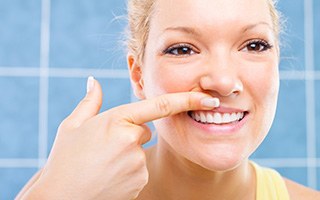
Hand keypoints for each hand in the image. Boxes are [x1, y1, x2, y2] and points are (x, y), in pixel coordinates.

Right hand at [22, 77, 218, 199]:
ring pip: (141, 151)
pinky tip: (110, 175)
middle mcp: (131, 140)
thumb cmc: (64, 159)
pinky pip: (140, 169)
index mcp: (117, 119)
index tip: (208, 98)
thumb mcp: (72, 126)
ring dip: (127, 154)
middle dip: (129, 135)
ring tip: (103, 164)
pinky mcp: (140, 179)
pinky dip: (129, 170)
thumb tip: (93, 81)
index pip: (160, 106)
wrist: (60, 196)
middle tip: (104, 147)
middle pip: (143, 131)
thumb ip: (90, 101)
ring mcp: (138, 162)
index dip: (187, 100)